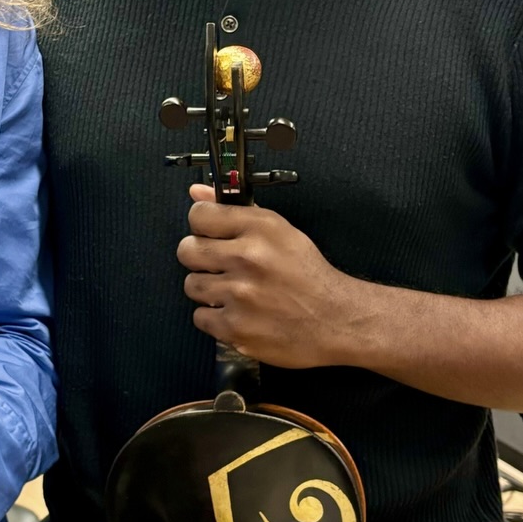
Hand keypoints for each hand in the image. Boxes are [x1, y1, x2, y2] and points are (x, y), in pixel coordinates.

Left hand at [177, 183, 368, 370]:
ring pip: (192, 285)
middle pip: (187, 250)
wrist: (335, 319)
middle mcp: (248, 258)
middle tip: (220, 266)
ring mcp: (239, 295)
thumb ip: (235, 211)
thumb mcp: (280, 232)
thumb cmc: (307, 275)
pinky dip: (216, 318)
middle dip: (199, 257)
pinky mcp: (234, 328)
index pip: (200, 216)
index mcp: (260, 229)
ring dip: (209, 290)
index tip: (210, 234)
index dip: (201, 225)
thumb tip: (196, 193)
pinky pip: (200, 317)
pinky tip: (238, 313)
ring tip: (235, 292)